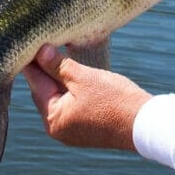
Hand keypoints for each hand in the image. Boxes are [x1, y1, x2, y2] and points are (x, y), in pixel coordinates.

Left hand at [22, 44, 151, 150]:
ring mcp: (73, 131)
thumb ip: (59, 65)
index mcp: (53, 119)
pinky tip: (75, 74)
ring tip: (59, 54)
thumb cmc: (114, 100)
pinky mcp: (87, 129)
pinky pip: (72, 105)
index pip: (35, 83)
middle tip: (44, 44)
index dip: (33, 61)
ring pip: (60, 98)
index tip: (30, 43)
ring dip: (60, 78)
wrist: (145, 124)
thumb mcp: (83, 78)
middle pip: (45, 92)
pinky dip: (72, 90)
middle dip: (46, 69)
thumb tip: (40, 52)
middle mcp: (58, 129)